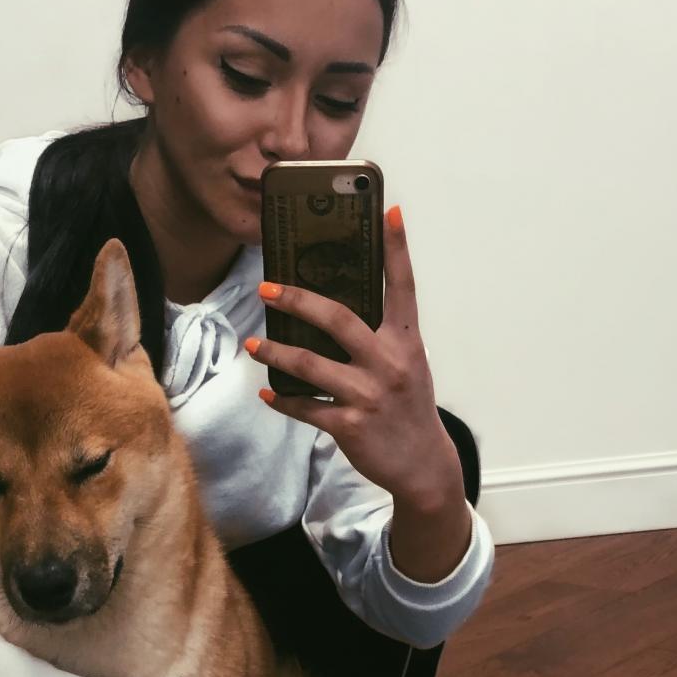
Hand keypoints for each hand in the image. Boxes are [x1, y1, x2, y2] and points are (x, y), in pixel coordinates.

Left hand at [244, 205, 463, 507]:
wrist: (422, 465)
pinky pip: (307, 407)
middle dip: (298, 300)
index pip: (402, 286)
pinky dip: (284, 401)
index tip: (390, 211)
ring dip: (276, 352)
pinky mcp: (350, 425)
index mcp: (405, 341)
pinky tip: (268, 394)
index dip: (397, 248)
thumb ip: (380, 336)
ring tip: (254, 344)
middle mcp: (389, 362)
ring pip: (311, 365)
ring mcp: (369, 395)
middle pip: (339, 319)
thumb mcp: (407, 364)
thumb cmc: (408, 407)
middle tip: (267, 288)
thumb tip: (334, 308)